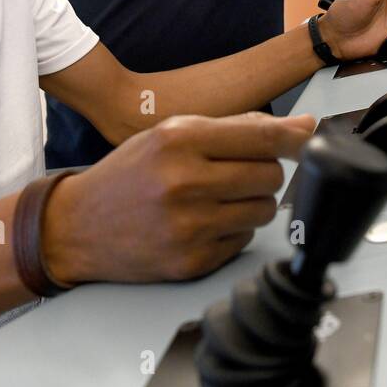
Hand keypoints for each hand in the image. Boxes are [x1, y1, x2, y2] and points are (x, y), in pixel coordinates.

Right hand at [42, 112, 315, 282]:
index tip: (308, 138)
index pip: (262, 136)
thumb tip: (304, 125)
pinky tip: (202, 224)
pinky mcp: (191, 261)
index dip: (294, 138)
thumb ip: (238, 127)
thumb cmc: (129, 174)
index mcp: (178, 139)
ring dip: (250, 204)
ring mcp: (188, 226)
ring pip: (263, 211)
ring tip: (216, 199)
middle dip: (263, 173)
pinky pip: (244, 242)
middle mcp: (184, 181)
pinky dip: (232, 232)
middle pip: (270, 175)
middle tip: (236, 173)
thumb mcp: (172, 133)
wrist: (77, 226)